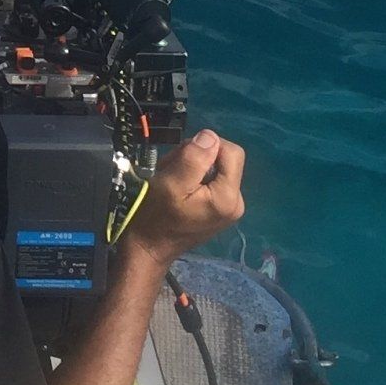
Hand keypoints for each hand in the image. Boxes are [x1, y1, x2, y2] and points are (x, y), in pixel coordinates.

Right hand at [126, 130, 244, 266]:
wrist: (148, 249)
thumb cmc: (155, 217)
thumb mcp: (170, 183)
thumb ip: (193, 158)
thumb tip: (210, 136)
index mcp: (228, 197)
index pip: (231, 151)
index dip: (206, 146)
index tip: (181, 159)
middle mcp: (237, 202)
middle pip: (223, 159)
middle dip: (197, 158)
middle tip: (172, 171)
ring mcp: (229, 207)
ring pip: (215, 168)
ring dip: (192, 167)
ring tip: (172, 181)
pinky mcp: (220, 209)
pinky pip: (212, 181)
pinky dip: (194, 179)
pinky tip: (178, 189)